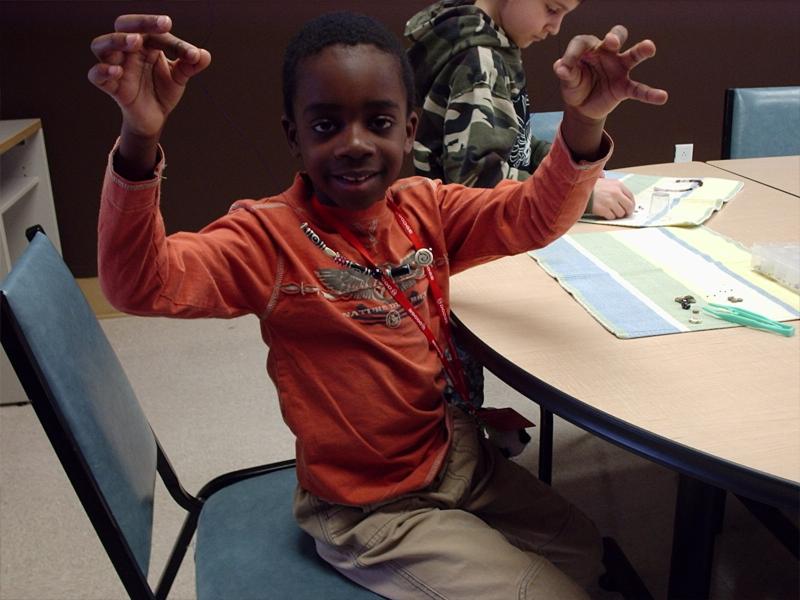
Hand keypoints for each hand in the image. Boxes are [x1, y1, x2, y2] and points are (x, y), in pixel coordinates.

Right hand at [88, 15, 210, 137]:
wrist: (155, 117)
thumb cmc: (163, 90)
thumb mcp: (180, 77)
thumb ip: (190, 65)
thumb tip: (204, 55)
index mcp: (146, 43)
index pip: (153, 31)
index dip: (172, 39)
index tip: (191, 53)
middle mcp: (128, 51)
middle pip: (123, 26)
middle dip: (139, 22)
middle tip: (160, 27)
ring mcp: (117, 67)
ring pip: (101, 45)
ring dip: (117, 40)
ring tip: (134, 42)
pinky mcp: (111, 87)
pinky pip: (96, 75)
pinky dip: (102, 71)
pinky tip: (117, 71)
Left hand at [554, 25, 667, 120]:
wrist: (581, 106)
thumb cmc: (575, 85)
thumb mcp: (567, 80)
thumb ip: (566, 73)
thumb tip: (560, 68)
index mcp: (589, 48)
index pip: (583, 43)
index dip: (573, 53)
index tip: (564, 68)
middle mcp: (607, 54)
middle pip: (615, 37)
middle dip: (614, 37)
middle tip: (611, 42)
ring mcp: (618, 69)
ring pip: (632, 55)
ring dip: (641, 50)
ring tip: (649, 47)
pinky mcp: (624, 87)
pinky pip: (638, 89)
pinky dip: (649, 94)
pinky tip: (662, 97)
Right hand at [590, 179, 634, 218]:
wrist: (580, 190)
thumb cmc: (594, 187)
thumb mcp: (608, 183)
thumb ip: (618, 189)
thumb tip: (627, 200)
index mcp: (618, 185)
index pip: (631, 197)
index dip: (631, 204)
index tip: (629, 208)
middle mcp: (615, 192)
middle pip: (629, 206)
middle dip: (627, 211)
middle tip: (624, 214)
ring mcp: (609, 201)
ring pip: (620, 213)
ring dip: (616, 214)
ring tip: (609, 210)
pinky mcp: (603, 209)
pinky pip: (611, 217)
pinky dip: (608, 216)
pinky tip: (604, 212)